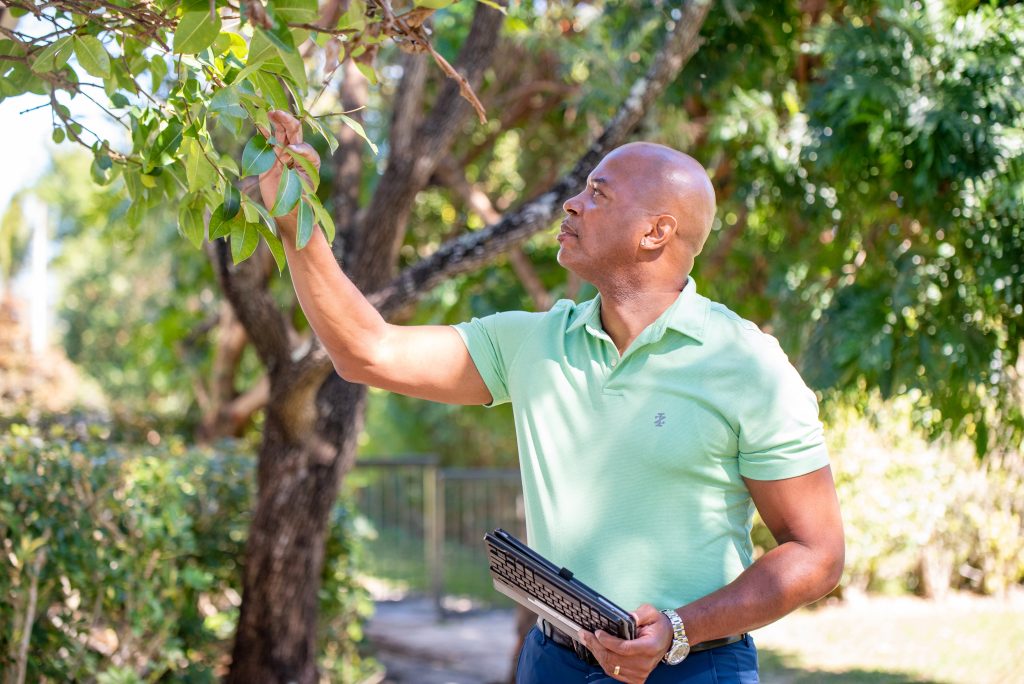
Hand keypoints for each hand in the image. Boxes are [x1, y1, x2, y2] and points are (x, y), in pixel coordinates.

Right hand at [257, 110, 320, 229]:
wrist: (289, 214)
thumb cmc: (301, 201)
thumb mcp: (307, 183)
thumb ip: (303, 163)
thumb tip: (291, 147)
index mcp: (309, 160)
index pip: (305, 147)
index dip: (299, 147)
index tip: (292, 151)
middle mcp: (295, 154)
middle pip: (293, 132)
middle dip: (287, 121)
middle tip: (279, 113)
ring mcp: (281, 155)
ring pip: (280, 134)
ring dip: (277, 122)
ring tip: (271, 112)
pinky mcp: (269, 160)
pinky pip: (266, 143)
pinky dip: (262, 133)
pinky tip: (259, 123)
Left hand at [577, 604, 672, 682]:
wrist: (667, 639)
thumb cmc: (657, 625)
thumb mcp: (651, 612)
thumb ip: (639, 614)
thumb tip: (626, 617)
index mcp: (649, 647)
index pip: (624, 648)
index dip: (608, 641)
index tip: (597, 632)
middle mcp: (645, 663)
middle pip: (614, 659)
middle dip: (596, 646)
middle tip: (584, 634)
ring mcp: (641, 673)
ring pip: (611, 667)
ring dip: (597, 653)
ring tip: (587, 640)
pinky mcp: (636, 678)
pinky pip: (614, 673)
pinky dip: (603, 662)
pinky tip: (597, 650)